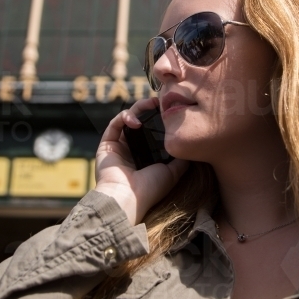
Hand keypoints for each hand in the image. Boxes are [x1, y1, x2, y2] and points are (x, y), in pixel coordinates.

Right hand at [95, 98, 187, 225]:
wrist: (128, 198)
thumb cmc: (150, 188)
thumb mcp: (173, 172)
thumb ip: (180, 158)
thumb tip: (191, 146)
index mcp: (147, 155)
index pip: (153, 131)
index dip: (160, 118)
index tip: (169, 109)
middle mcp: (133, 149)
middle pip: (141, 121)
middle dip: (149, 109)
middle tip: (159, 100)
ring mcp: (119, 146)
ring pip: (127, 119)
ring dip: (138, 109)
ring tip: (149, 105)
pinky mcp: (107, 144)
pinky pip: (114, 124)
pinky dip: (124, 117)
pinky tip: (135, 121)